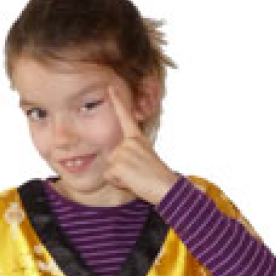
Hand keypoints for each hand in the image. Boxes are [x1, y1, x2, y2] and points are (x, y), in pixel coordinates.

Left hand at [103, 84, 176, 203]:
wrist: (167, 188)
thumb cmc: (158, 179)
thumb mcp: (145, 161)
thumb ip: (130, 156)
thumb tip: (114, 165)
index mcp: (138, 139)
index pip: (125, 118)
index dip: (117, 102)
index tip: (110, 87)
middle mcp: (129, 142)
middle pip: (111, 156)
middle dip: (120, 169)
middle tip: (139, 174)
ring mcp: (123, 152)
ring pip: (109, 167)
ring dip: (120, 177)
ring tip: (137, 179)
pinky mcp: (118, 164)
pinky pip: (109, 176)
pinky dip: (119, 183)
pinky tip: (133, 182)